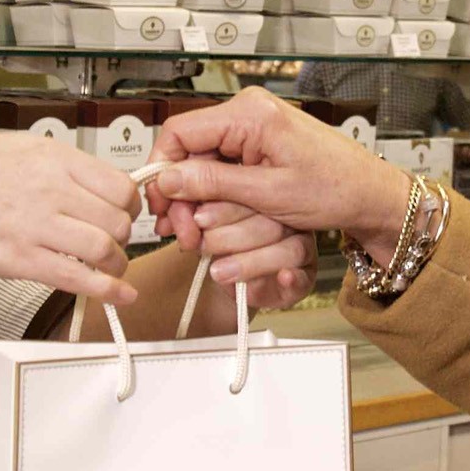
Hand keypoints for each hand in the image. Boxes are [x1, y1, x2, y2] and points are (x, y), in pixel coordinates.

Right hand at [0, 133, 141, 305]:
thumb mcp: (17, 148)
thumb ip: (59, 166)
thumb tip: (97, 184)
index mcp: (52, 157)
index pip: (119, 184)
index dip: (130, 205)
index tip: (126, 215)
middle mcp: (48, 188)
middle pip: (117, 219)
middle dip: (124, 238)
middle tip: (116, 245)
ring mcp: (34, 225)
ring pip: (104, 249)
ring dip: (116, 266)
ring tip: (110, 270)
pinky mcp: (18, 259)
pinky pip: (77, 278)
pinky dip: (107, 292)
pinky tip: (118, 296)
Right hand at [145, 89, 413, 265]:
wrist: (371, 194)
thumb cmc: (336, 188)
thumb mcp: (269, 193)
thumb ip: (213, 184)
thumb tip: (168, 179)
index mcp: (249, 114)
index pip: (180, 132)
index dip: (163, 171)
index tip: (161, 206)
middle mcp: (248, 112)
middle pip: (189, 150)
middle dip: (180, 194)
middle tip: (179, 232)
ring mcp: (253, 128)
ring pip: (202, 162)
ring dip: (195, 199)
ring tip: (194, 234)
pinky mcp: (259, 144)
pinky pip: (221, 167)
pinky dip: (213, 195)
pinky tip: (211, 220)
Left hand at [163, 190, 314, 312]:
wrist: (233, 282)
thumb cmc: (219, 243)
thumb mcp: (199, 222)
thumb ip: (187, 206)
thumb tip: (165, 188)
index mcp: (265, 192)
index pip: (251, 190)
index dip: (222, 205)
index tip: (196, 217)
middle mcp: (287, 216)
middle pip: (269, 220)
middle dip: (230, 234)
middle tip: (203, 244)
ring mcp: (301, 244)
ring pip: (286, 247)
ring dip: (249, 261)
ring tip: (218, 272)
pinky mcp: (304, 275)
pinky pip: (303, 275)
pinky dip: (292, 278)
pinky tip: (282, 277)